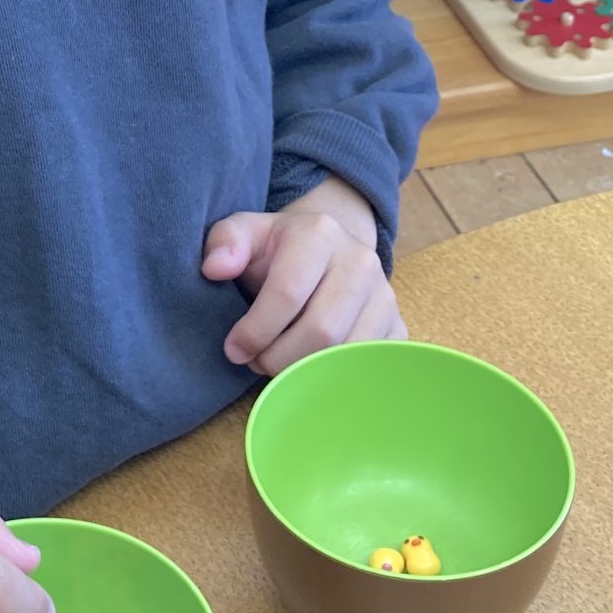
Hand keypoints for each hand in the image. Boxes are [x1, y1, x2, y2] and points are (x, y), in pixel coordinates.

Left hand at [201, 175, 405, 374]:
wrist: (325, 255)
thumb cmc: (275, 251)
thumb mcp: (244, 234)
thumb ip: (224, 243)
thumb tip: (215, 268)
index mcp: (320, 233)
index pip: (288, 292)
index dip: (256, 330)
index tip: (234, 349)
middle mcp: (361, 261)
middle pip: (321, 330)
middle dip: (279, 358)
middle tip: (256, 361)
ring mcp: (385, 296)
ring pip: (347, 355)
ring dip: (305, 372)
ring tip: (279, 364)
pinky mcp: (397, 328)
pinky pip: (370, 368)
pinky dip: (335, 379)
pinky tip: (310, 371)